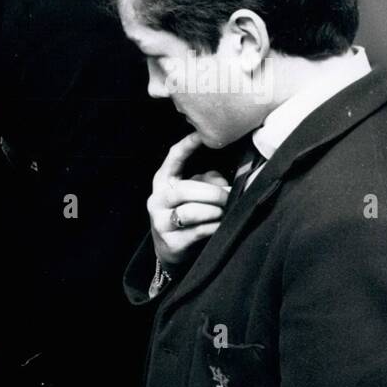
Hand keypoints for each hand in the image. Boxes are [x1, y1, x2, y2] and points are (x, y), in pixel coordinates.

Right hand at [149, 132, 230, 267]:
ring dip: (214, 212)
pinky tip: (221, 226)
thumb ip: (207, 181)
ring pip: (191, 212)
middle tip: (229, 196)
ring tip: (224, 212)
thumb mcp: (194, 193)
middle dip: (213, 193)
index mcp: (163, 183)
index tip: (202, 135)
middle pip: (184, 190)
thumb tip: (225, 182)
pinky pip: (198, 231)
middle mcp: (157, 201)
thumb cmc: (188, 215)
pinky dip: (215, 227)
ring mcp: (161, 222)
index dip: (187, 146)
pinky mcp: (172, 243)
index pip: (172, 158)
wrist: (172, 251)